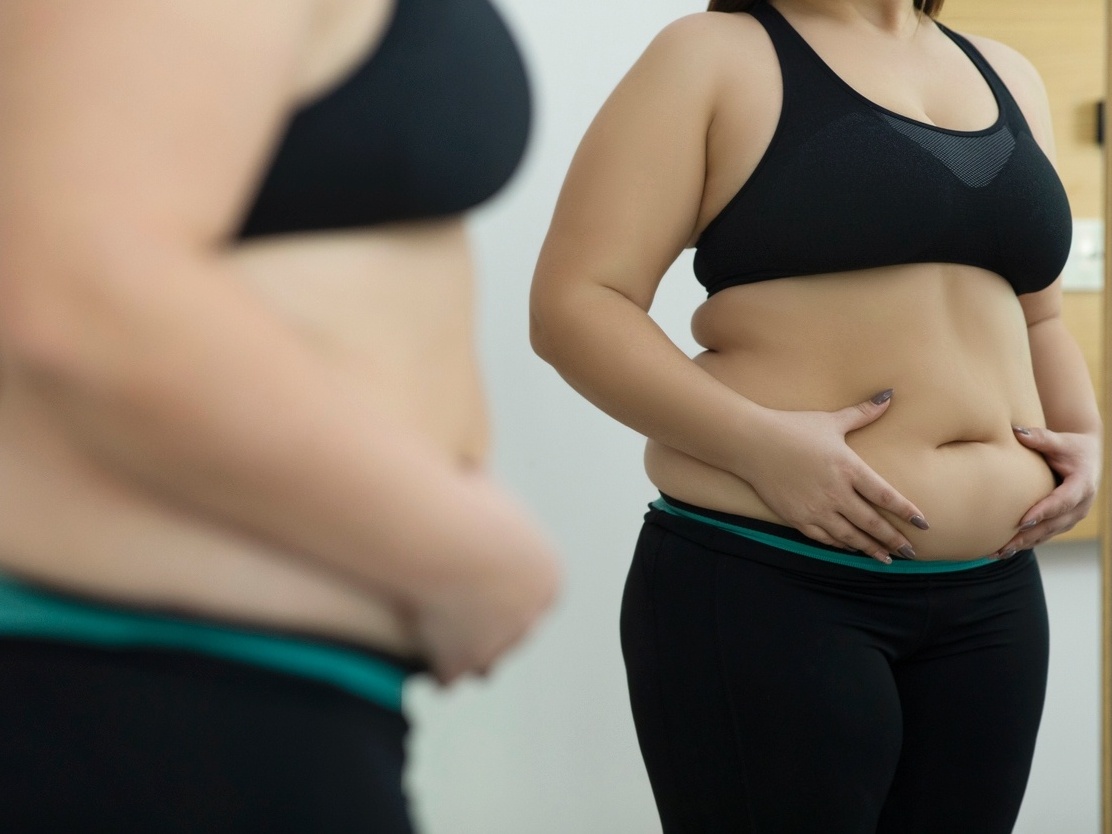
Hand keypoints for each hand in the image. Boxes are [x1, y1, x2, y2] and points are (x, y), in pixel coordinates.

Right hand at [403, 475, 560, 684]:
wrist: (443, 537)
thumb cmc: (467, 509)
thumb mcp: (487, 492)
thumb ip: (488, 502)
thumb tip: (474, 485)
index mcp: (545, 578)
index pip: (533, 593)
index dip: (505, 589)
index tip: (481, 581)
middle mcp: (531, 615)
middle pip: (513, 627)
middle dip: (487, 621)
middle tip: (456, 607)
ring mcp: (498, 643)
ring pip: (487, 658)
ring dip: (466, 649)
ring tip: (439, 635)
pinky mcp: (463, 661)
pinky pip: (451, 673)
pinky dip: (436, 665)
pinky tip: (421, 656)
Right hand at [740, 390, 928, 563]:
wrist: (752, 443)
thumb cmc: (792, 428)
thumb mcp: (831, 420)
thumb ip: (862, 413)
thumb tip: (889, 396)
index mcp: (848, 468)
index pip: (885, 496)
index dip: (906, 512)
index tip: (923, 524)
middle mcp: (835, 492)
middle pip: (871, 522)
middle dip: (893, 539)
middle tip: (910, 551)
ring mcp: (815, 508)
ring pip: (849, 536)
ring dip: (869, 548)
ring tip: (885, 559)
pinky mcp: (796, 517)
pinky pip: (824, 538)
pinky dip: (840, 545)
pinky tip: (849, 547)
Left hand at [991, 426, 1101, 557]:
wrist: (1086, 457)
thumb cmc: (1070, 446)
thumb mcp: (1059, 440)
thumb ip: (1040, 437)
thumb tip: (1016, 431)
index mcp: (1082, 485)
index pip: (1062, 502)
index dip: (1044, 512)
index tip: (1023, 520)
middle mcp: (1080, 506)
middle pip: (1053, 525)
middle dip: (1028, 536)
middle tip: (1003, 545)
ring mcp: (1072, 517)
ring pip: (1047, 534)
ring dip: (1023, 545)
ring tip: (997, 553)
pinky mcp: (1062, 522)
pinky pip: (1044, 535)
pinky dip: (1025, 543)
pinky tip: (1003, 551)